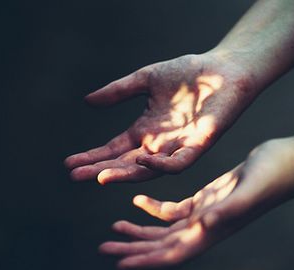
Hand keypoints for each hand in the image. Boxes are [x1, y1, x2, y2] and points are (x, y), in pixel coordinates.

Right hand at [65, 53, 256, 183]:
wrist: (223, 69)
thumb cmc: (189, 74)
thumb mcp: (146, 79)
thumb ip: (119, 92)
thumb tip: (88, 101)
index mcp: (146, 130)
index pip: (115, 149)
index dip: (94, 157)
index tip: (69, 163)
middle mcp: (159, 144)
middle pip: (126, 164)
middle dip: (101, 170)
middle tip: (75, 175)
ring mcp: (178, 147)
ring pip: (148, 170)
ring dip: (124, 174)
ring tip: (100, 176)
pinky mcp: (198, 146)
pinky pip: (178, 163)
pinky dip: (160, 164)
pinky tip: (141, 159)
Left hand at [99, 138, 293, 269]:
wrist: (284, 162)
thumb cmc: (273, 176)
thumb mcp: (250, 190)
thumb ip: (230, 210)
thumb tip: (205, 226)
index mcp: (213, 231)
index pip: (174, 254)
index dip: (147, 261)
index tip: (120, 263)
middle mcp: (206, 228)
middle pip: (162, 246)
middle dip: (133, 248)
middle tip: (103, 247)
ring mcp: (204, 214)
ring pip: (165, 230)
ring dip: (139, 232)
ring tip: (114, 228)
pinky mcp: (204, 198)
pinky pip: (173, 210)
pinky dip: (153, 208)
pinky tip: (137, 201)